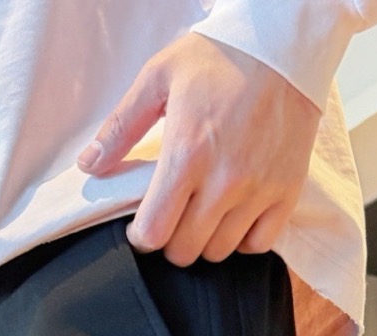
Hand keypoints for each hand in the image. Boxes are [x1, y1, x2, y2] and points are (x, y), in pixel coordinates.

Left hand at [78, 35, 319, 265]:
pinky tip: (234, 215)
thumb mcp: (158, 77)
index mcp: (187, 154)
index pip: (154, 233)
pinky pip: (259, 244)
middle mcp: (225, 180)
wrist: (282, 44)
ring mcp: (259, 189)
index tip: (143, 225)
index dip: (142, 237)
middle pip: (185, 250)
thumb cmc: (218, 57)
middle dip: (170, 240)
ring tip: (202, 212)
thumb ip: (121, 126)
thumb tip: (89, 165)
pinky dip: (243, 239)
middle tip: (172, 216)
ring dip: (204, 239)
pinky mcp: (287, 190)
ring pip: (219, 251)